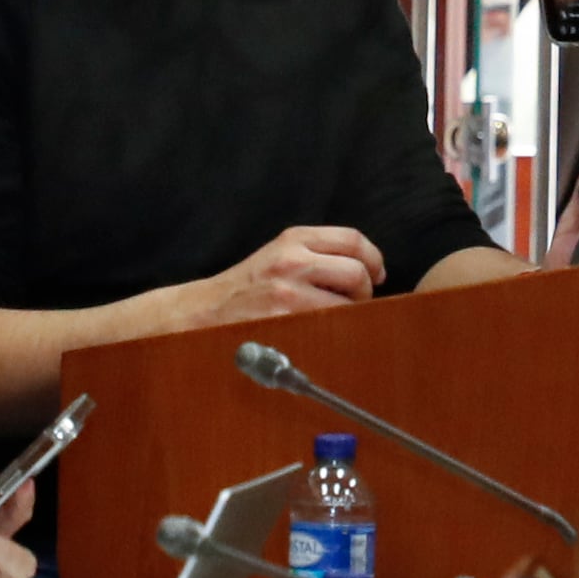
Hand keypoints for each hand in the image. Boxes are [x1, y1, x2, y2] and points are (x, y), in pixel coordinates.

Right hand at [174, 222, 383, 326]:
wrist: (201, 314)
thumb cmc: (246, 290)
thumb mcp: (276, 256)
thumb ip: (316, 255)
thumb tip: (368, 271)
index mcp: (292, 240)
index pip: (352, 240)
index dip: (374, 259)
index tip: (377, 274)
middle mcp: (292, 261)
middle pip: (357, 273)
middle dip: (364, 293)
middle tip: (352, 305)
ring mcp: (288, 294)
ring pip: (347, 305)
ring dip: (348, 317)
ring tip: (330, 322)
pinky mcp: (285, 322)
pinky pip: (329, 328)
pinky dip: (333, 334)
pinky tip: (321, 337)